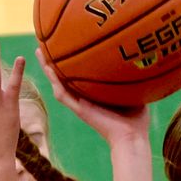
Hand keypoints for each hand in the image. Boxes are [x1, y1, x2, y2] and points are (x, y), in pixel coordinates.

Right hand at [34, 47, 149, 145]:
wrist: (131, 137)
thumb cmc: (137, 119)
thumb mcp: (136, 89)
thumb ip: (132, 75)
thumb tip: (141, 54)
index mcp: (95, 94)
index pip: (81, 75)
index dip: (73, 62)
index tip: (69, 45)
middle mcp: (85, 98)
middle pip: (65, 76)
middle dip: (56, 60)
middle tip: (47, 43)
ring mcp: (80, 104)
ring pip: (58, 83)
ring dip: (48, 67)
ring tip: (39, 50)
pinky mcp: (78, 110)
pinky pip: (62, 93)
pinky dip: (53, 79)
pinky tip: (47, 66)